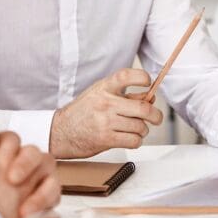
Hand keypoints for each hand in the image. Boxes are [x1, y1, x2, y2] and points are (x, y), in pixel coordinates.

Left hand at [0, 104, 59, 217]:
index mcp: (4, 159)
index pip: (16, 143)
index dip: (16, 153)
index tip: (7, 172)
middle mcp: (22, 175)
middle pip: (40, 158)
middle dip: (30, 168)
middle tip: (13, 184)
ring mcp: (33, 197)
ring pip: (53, 185)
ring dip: (42, 197)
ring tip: (23, 215)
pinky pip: (53, 216)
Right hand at [49, 68, 163, 158]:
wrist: (60, 131)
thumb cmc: (82, 112)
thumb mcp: (100, 95)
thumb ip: (124, 95)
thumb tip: (150, 97)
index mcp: (103, 88)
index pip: (126, 76)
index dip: (142, 77)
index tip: (149, 82)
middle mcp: (105, 103)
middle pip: (143, 108)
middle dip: (155, 115)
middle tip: (156, 118)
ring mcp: (105, 122)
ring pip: (140, 127)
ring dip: (143, 130)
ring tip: (136, 129)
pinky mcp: (106, 139)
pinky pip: (133, 141)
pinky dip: (136, 141)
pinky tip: (130, 138)